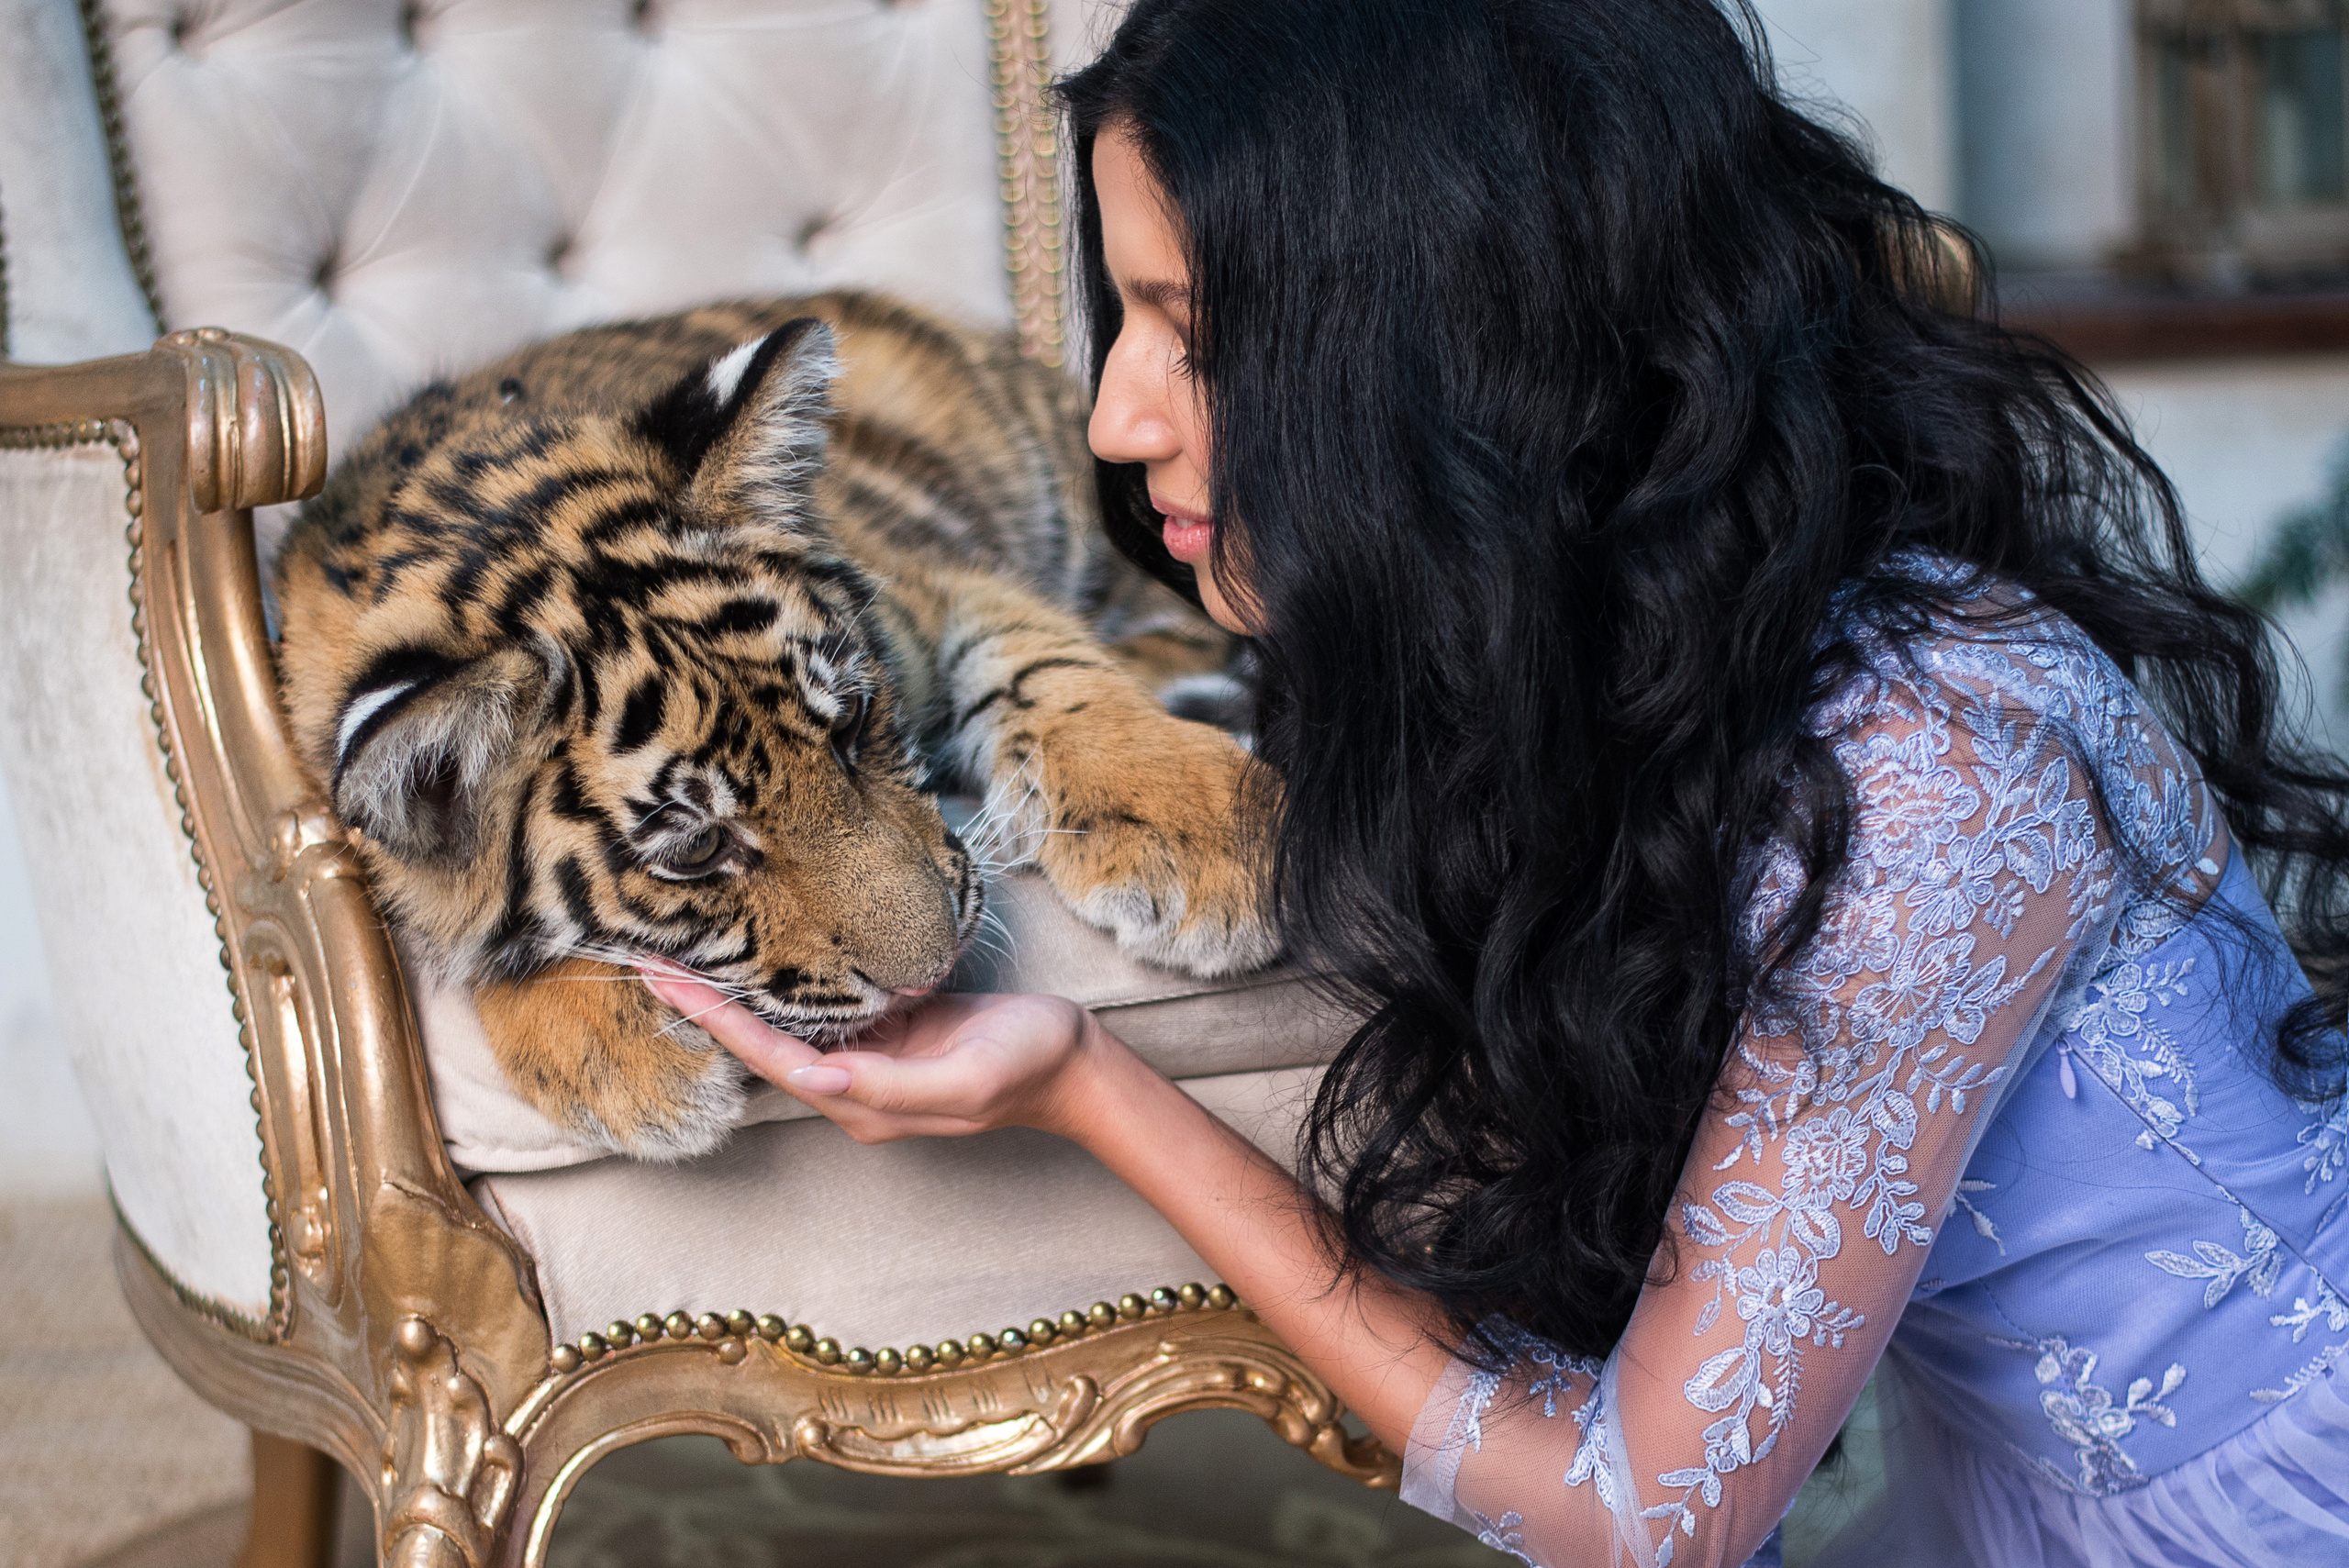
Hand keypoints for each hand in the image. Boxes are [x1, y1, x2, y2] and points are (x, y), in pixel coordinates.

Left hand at [638, 970, 1103, 1144]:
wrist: (1072, 1061)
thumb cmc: (1028, 1065)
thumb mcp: (967, 1078)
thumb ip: (892, 1086)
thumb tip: (815, 1079)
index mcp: (861, 1101)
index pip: (768, 1057)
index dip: (713, 1019)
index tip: (662, 982)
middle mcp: (850, 1083)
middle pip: (758, 1043)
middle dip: (702, 1004)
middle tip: (643, 957)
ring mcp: (866, 1057)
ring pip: (780, 1023)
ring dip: (730, 991)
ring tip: (678, 951)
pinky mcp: (884, 1029)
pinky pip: (815, 1007)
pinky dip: (774, 981)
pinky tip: (751, 954)